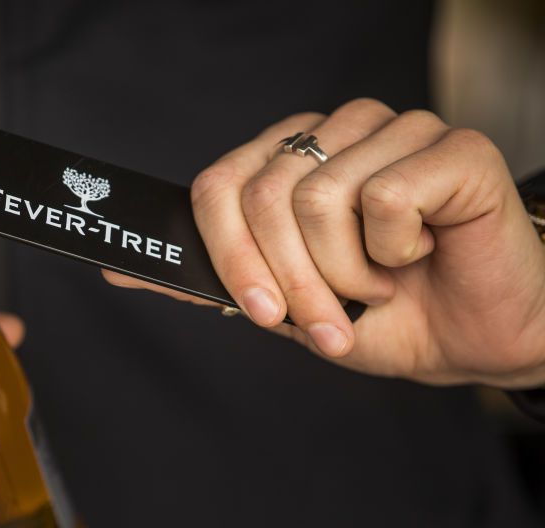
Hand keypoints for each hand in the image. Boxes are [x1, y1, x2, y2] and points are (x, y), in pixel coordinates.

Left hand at [106, 99, 544, 388]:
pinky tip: (424, 250)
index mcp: (289, 157)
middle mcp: (335, 131)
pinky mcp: (451, 145)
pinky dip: (398, 251)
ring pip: (318, 200)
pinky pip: (387, 199)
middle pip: (262, 197)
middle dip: (292, 283)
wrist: (471, 337)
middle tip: (331, 322)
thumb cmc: (381, 314)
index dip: (229, 256)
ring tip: (382, 281)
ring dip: (348, 274)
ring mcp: (393, 129)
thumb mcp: (281, 304)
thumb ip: (209, 276)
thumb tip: (116, 265)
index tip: (260, 313)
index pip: (218, 185)